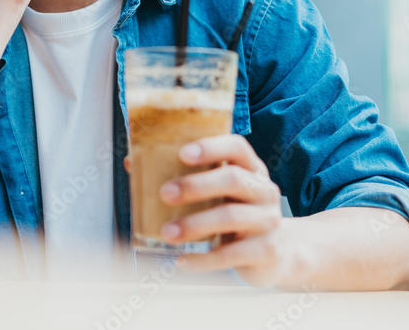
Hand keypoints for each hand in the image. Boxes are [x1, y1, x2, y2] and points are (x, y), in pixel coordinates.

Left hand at [156, 134, 287, 286]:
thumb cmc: (236, 213)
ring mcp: (268, 221)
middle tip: (164, 193)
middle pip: (233, 179)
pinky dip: (204, 259)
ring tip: (167, 233)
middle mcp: (263, 190)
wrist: (276, 254)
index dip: (211, 147)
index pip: (236, 147)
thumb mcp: (218, 192)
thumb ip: (184, 176)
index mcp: (250, 168)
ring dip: (194, 224)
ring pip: (231, 216)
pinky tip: (182, 260)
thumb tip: (133, 163)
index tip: (183, 153)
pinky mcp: (266, 251)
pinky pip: (232, 254)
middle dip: (196, 185)